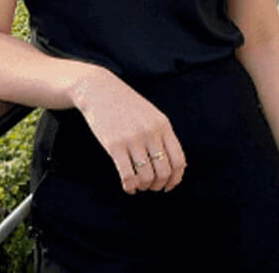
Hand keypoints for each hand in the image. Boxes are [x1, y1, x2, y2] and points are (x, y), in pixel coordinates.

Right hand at [71, 68, 186, 193]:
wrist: (99, 91)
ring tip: (139, 186)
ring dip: (144, 187)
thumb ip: (163, 136)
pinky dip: (129, 187)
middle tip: (152, 188)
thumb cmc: (127, 105)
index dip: (176, 178)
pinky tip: (128, 188)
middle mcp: (151, 133)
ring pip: (146, 176)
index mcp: (163, 125)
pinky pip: (127, 175)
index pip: (179, 160)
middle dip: (159, 185)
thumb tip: (177, 164)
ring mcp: (133, 139)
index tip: (169, 186)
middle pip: (163, 171)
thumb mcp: (151, 115)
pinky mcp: (114, 145)